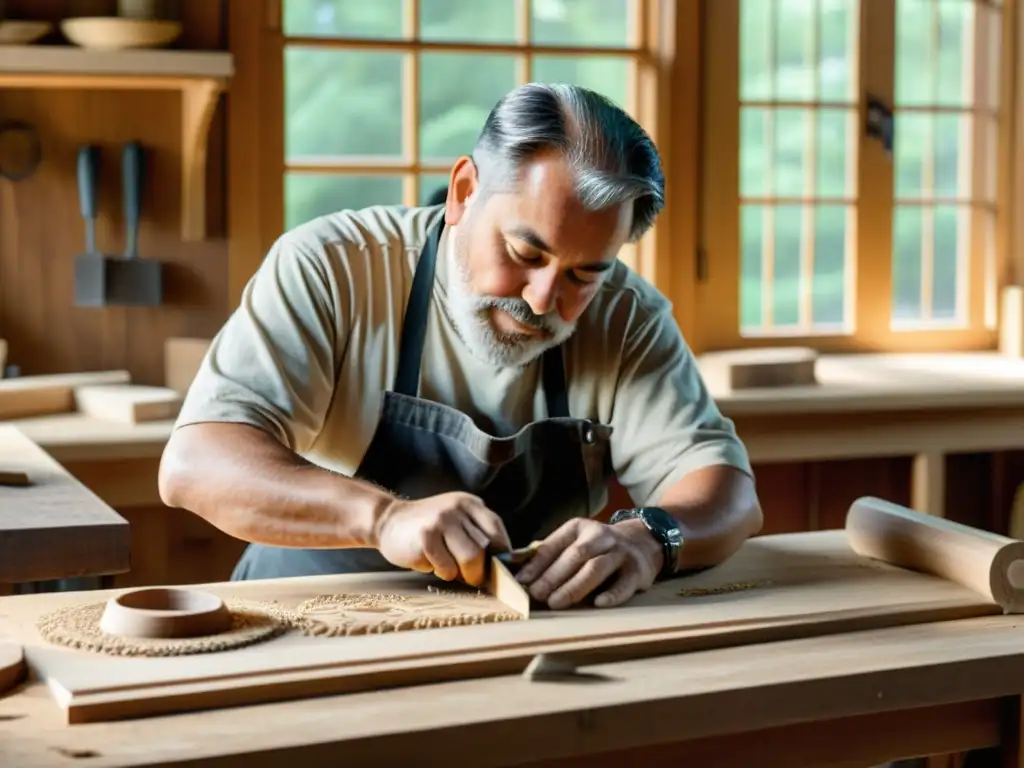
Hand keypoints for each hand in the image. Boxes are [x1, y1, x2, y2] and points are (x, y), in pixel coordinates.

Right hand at [374, 492, 511, 586]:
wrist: (388, 522)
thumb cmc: (428, 530)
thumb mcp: (456, 521)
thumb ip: (477, 535)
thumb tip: (503, 566)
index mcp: (470, 504)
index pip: (497, 531)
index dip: (500, 554)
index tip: (495, 570)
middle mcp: (458, 508)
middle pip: (485, 549)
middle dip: (479, 570)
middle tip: (470, 577)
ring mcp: (442, 520)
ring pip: (470, 558)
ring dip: (462, 573)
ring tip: (450, 570)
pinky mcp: (426, 536)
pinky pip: (446, 567)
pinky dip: (442, 573)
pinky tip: (431, 564)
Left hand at [514, 518, 663, 609]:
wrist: (643, 541)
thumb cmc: (597, 548)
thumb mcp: (574, 541)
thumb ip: (548, 553)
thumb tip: (513, 566)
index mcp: (579, 528)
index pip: (554, 545)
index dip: (536, 564)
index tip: (520, 581)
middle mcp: (600, 536)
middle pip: (574, 556)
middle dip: (552, 576)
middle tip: (536, 595)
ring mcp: (620, 553)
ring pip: (596, 568)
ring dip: (574, 587)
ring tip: (556, 603)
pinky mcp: (637, 571)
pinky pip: (624, 583)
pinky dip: (612, 594)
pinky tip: (598, 604)